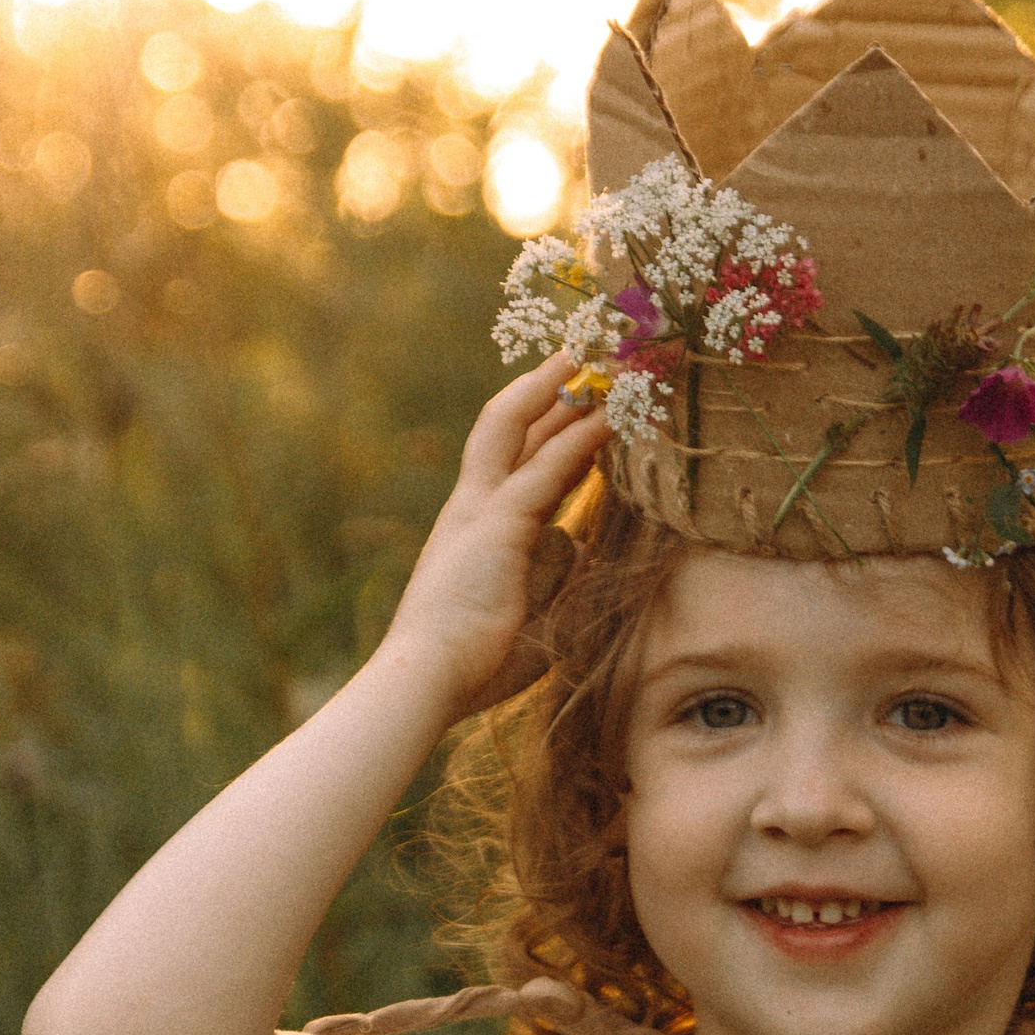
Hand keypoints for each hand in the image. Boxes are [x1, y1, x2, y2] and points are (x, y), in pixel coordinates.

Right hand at [381, 353, 611, 720]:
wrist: (425, 680)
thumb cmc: (473, 662)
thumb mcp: (524, 610)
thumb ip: (549, 574)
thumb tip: (576, 547)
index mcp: (473, 529)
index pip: (511, 462)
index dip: (543, 428)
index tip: (575, 404)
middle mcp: (471, 507)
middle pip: (504, 426)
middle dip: (541, 386)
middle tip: (577, 354)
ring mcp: (481, 512)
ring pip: (520, 431)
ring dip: (560, 392)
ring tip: (597, 359)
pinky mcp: (499, 527)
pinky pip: (546, 471)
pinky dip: (579, 440)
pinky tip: (609, 417)